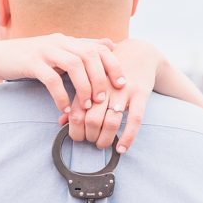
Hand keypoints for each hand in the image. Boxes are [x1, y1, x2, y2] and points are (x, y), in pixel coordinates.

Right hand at [0, 34, 124, 117]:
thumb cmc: (33, 58)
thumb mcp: (60, 51)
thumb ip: (84, 49)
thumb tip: (111, 45)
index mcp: (68, 41)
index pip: (98, 48)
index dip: (113, 65)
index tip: (121, 84)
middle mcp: (59, 42)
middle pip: (88, 56)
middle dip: (100, 78)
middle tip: (104, 99)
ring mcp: (44, 51)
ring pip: (73, 65)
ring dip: (84, 87)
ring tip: (87, 105)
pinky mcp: (30, 63)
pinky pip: (51, 79)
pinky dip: (61, 95)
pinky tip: (65, 108)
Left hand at [65, 38, 159, 152]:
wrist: (139, 53)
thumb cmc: (111, 73)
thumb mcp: (92, 83)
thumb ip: (77, 102)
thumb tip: (61, 122)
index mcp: (90, 84)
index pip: (77, 113)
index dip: (75, 130)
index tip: (78, 138)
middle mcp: (105, 88)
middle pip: (92, 120)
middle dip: (89, 136)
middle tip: (91, 142)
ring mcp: (124, 92)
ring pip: (111, 122)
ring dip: (105, 139)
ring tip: (103, 145)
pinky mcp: (141, 94)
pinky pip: (135, 120)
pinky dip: (127, 137)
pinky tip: (122, 149)